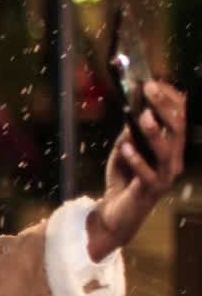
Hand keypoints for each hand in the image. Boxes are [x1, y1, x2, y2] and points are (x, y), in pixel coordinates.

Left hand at [87, 80, 187, 260]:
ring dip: (154, 132)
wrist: (116, 213)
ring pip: (167, 151)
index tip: (153, 81)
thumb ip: (130, 132)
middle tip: (148, 89)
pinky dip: (137, 160)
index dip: (169, 98)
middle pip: (177, 129)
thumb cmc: (122, 179)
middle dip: (163, 107)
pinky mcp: (151, 191)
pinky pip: (147, 174)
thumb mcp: (125, 149)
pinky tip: (126, 147)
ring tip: (142, 116)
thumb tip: (133, 109)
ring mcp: (164, 177)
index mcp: (171, 147)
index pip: (179, 118)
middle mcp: (173, 160)